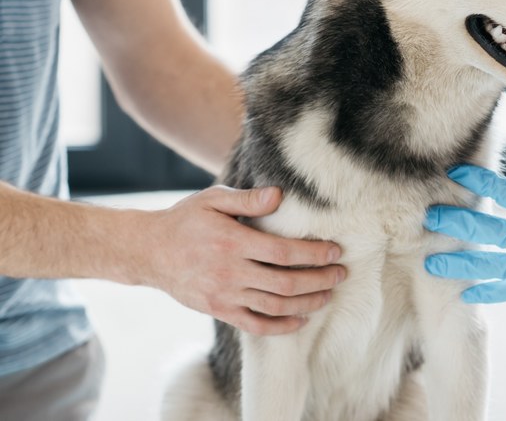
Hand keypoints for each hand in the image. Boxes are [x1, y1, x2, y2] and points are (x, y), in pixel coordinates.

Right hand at [138, 185, 345, 334]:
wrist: (148, 252)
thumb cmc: (185, 220)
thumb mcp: (212, 199)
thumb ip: (247, 199)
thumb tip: (279, 195)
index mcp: (232, 242)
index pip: (283, 252)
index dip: (313, 254)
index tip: (335, 251)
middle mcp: (229, 272)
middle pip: (285, 283)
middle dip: (319, 280)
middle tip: (341, 274)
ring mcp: (224, 296)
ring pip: (275, 306)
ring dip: (307, 303)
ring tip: (328, 295)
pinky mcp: (219, 311)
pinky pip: (255, 325)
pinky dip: (281, 326)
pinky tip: (301, 319)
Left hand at [423, 165, 505, 317]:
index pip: (500, 192)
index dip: (476, 181)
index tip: (455, 172)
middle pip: (481, 227)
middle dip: (452, 221)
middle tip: (428, 217)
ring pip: (483, 263)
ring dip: (455, 263)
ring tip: (431, 263)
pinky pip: (504, 291)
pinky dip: (484, 293)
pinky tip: (465, 295)